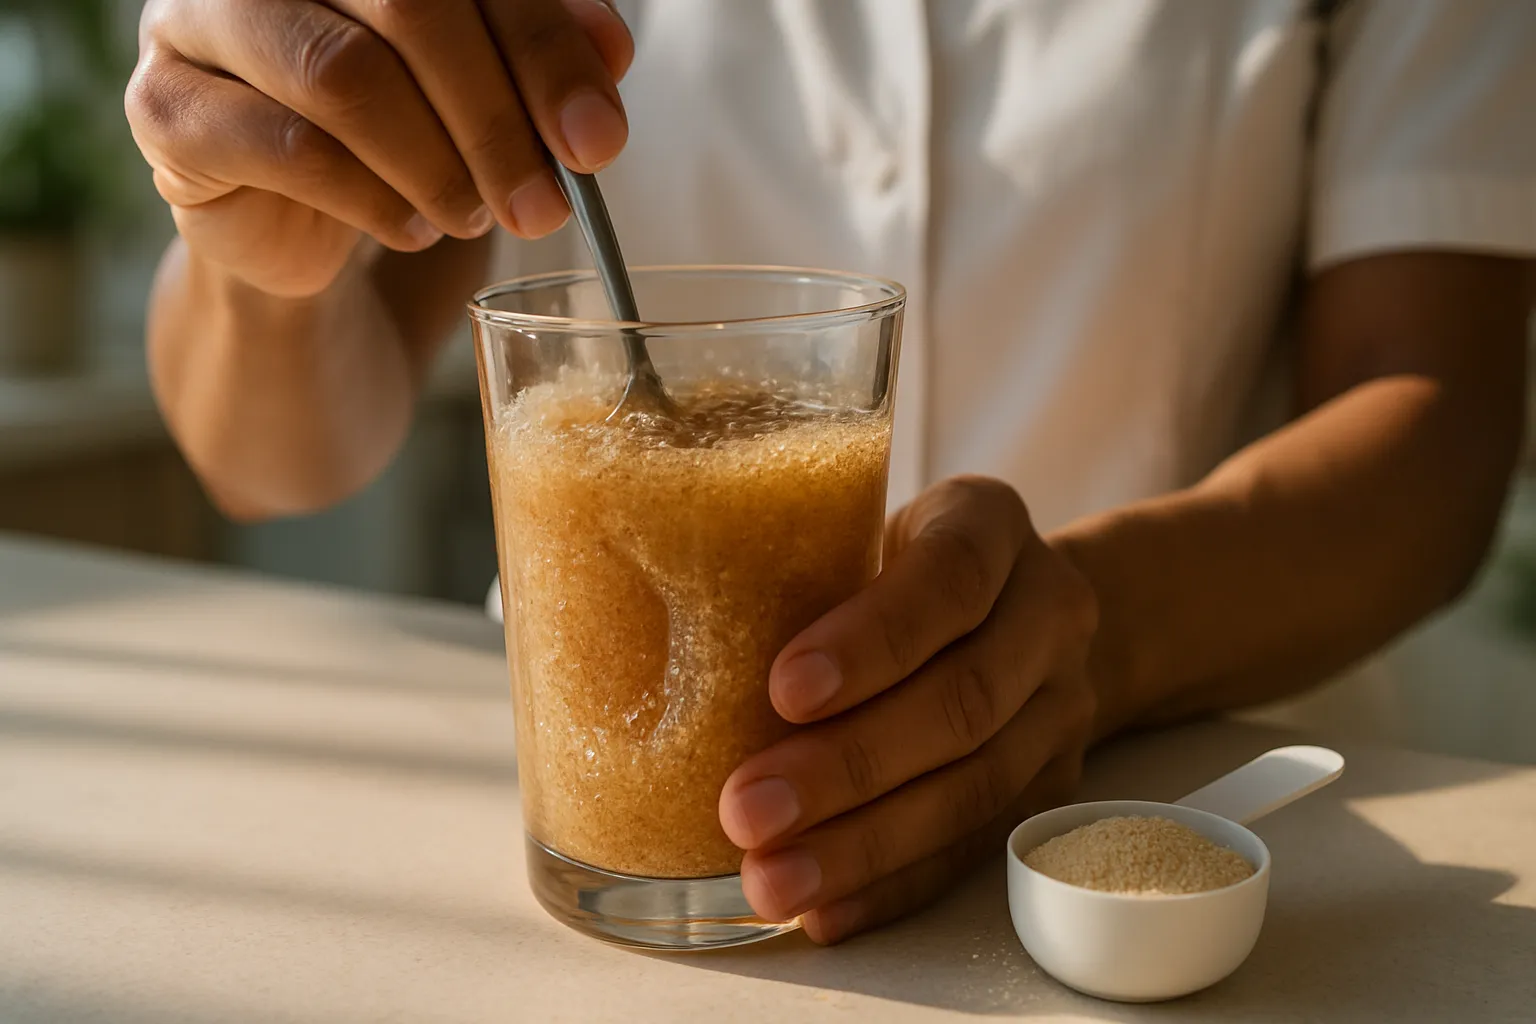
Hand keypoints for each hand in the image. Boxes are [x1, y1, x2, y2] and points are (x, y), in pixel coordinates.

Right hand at [126, 0, 632, 296]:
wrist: (293, 219)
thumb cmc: (395, 131)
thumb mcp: (482, 90)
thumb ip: (539, 57)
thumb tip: (609, 59)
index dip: (545, 48)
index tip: (597, 140)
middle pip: (409, 6)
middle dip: (494, 119)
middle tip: (543, 206)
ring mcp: (201, 20)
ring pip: (344, 76)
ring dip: (433, 164)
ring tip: (475, 217)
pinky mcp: (167, 108)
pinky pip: (287, 149)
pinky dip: (370, 200)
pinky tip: (411, 227)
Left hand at [718, 477, 1099, 943]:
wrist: (1025, 602)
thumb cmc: (895, 557)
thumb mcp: (856, 522)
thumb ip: (791, 563)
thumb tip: (643, 632)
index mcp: (991, 523)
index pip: (950, 576)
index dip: (874, 640)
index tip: (784, 690)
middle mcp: (1046, 610)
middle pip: (962, 698)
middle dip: (850, 766)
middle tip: (747, 811)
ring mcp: (1060, 704)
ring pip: (975, 788)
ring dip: (867, 845)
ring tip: (772, 881)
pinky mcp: (1050, 782)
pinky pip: (976, 848)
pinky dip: (895, 885)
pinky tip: (828, 911)